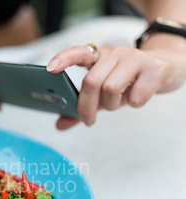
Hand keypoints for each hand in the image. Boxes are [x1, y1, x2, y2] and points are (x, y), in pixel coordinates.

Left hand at [47, 40, 185, 129]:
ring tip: (120, 101)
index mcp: (99, 56)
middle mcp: (114, 53)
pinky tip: (139, 96)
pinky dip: (134, 103)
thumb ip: (81, 108)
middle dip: (86, 107)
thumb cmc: (129, 82)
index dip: (64, 59)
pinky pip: (136, 96)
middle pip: (91, 82)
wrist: (168, 67)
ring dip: (112, 105)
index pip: (79, 53)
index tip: (50, 69)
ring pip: (111, 89)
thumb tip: (59, 125)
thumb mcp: (103, 94)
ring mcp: (135, 58)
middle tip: (89, 121)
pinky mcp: (154, 68)